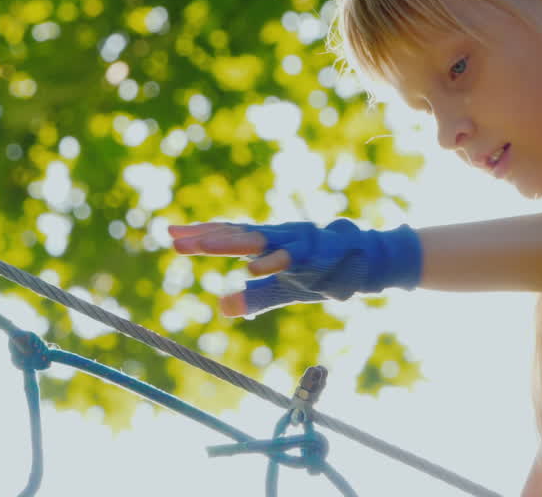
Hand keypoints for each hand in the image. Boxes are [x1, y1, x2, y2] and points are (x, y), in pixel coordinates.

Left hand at [168, 219, 422, 317]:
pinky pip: (294, 256)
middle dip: (206, 237)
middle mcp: (281, 236)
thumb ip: (254, 297)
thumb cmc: (327, 272)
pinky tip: (255, 268)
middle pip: (237, 234)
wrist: (373, 260)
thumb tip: (221, 308)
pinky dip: (274, 260)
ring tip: (203, 244)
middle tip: (174, 238)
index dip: (200, 235)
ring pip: (261, 240)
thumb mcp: (285, 289)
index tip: (168, 233)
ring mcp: (300, 241)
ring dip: (231, 242)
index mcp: (271, 243)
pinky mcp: (320, 252)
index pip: (229, 235)